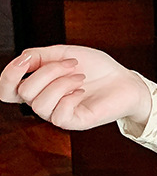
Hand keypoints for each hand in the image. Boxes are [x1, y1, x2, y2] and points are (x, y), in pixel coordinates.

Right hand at [0, 44, 151, 131]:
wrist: (124, 80)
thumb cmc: (97, 69)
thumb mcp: (64, 53)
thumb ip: (39, 55)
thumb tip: (21, 60)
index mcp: (39, 87)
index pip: (7, 90)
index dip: (8, 75)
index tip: (27, 60)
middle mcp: (45, 102)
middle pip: (24, 92)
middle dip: (48, 72)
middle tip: (72, 64)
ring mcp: (59, 114)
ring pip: (39, 104)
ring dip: (61, 83)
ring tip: (80, 77)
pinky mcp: (75, 122)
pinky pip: (58, 115)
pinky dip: (69, 98)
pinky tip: (82, 91)